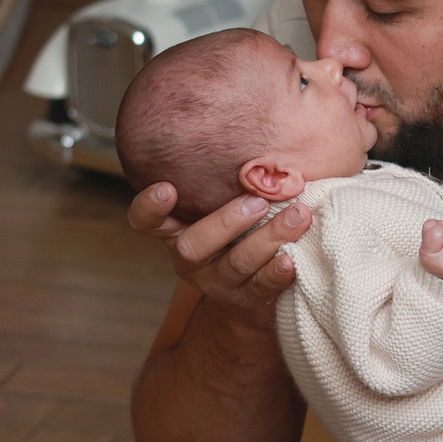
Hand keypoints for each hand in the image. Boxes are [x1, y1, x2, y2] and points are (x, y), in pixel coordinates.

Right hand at [129, 186, 309, 323]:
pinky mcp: (245, 300)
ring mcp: (216, 282)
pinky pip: (260, 289)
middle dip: (228, 222)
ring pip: (237, 264)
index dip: (149, 207)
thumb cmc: (240, 226)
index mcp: (176, 230)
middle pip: (194, 246)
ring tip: (297, 217)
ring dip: (268, 238)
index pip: (145, 221)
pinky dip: (276, 273)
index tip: (167, 187)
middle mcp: (189, 258)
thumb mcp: (224, 203)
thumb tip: (258, 140)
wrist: (255, 284)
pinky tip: (290, 260)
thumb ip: (229, 181)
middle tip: (258, 202)